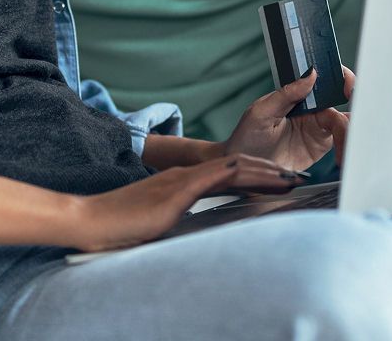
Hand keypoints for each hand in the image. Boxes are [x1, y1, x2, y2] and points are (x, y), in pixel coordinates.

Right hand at [72, 154, 300, 251]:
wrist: (94, 221)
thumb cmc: (121, 225)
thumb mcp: (160, 218)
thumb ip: (180, 213)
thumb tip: (200, 223)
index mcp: (184, 182)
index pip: (231, 174)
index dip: (260, 176)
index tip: (283, 182)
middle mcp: (187, 176)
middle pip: (239, 167)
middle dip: (271, 172)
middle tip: (298, 176)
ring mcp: (182, 181)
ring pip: (234, 168)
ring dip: (264, 172)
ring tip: (290, 177)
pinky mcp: (176, 191)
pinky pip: (214, 177)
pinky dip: (240, 174)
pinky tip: (257, 175)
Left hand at [222, 66, 355, 172]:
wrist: (246, 171)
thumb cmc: (247, 137)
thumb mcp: (261, 112)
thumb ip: (286, 93)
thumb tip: (311, 74)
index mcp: (296, 95)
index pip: (322, 80)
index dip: (339, 78)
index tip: (348, 84)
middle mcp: (311, 108)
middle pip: (339, 100)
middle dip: (354, 102)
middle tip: (360, 111)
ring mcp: (318, 127)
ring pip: (344, 121)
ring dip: (350, 129)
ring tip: (347, 143)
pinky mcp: (321, 145)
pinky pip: (341, 141)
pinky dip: (347, 144)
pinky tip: (345, 154)